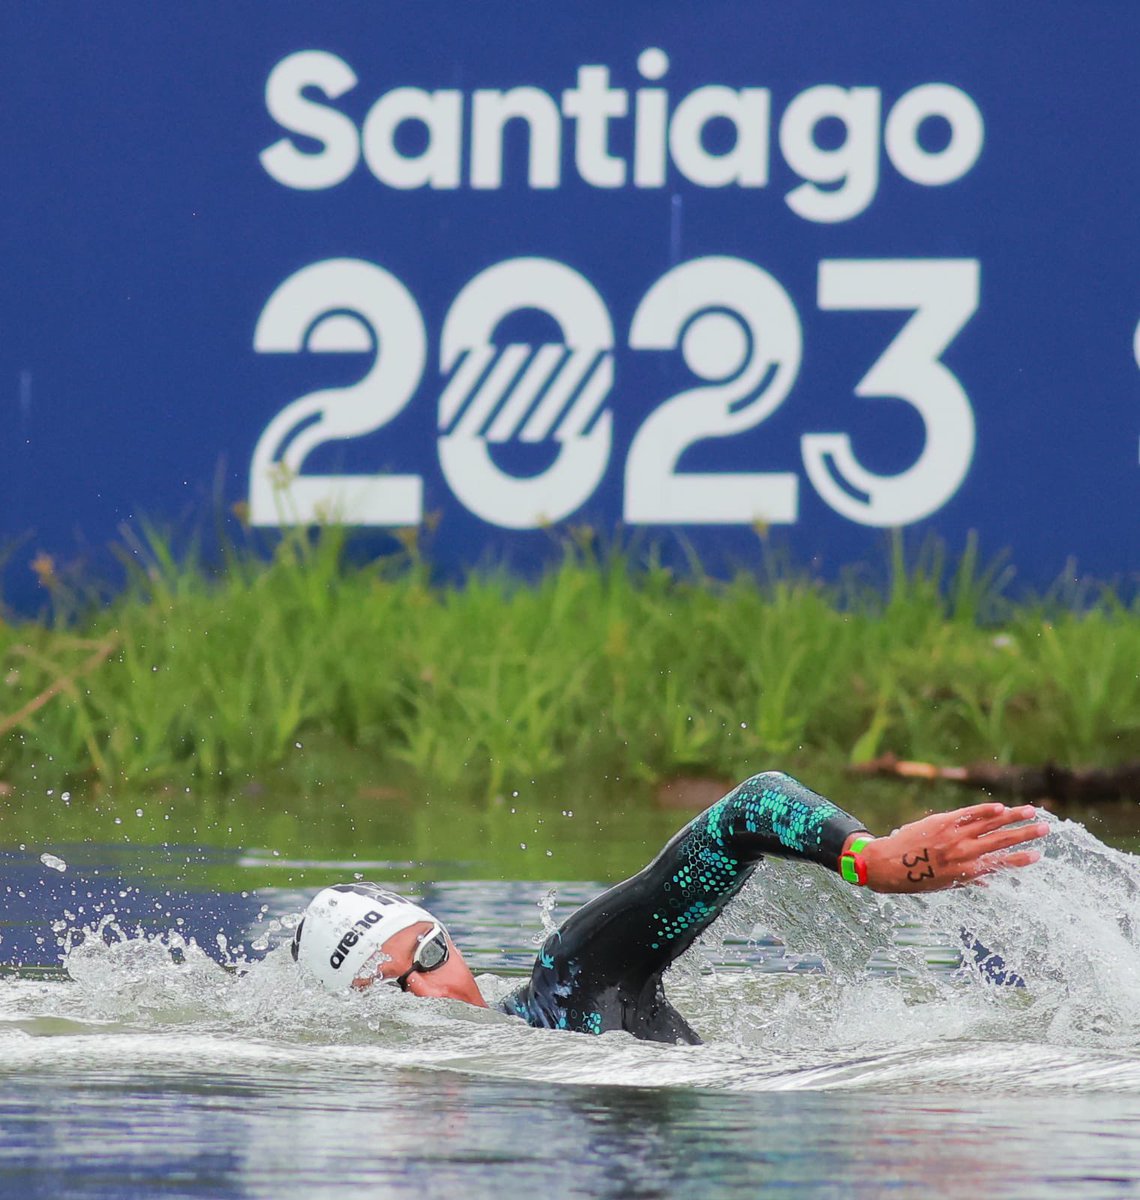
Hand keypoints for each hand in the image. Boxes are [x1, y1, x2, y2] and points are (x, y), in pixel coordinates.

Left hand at [852, 803, 1048, 893]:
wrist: (886, 865)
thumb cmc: (915, 879)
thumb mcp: (945, 885)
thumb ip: (969, 880)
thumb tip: (990, 882)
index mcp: (968, 872)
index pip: (1001, 863)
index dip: (1021, 859)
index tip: (1038, 854)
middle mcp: (965, 853)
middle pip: (1002, 841)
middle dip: (1025, 834)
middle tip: (1045, 828)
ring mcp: (954, 836)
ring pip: (990, 824)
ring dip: (1012, 817)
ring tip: (1031, 811)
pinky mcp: (942, 822)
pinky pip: (968, 814)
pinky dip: (985, 810)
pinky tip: (1000, 807)